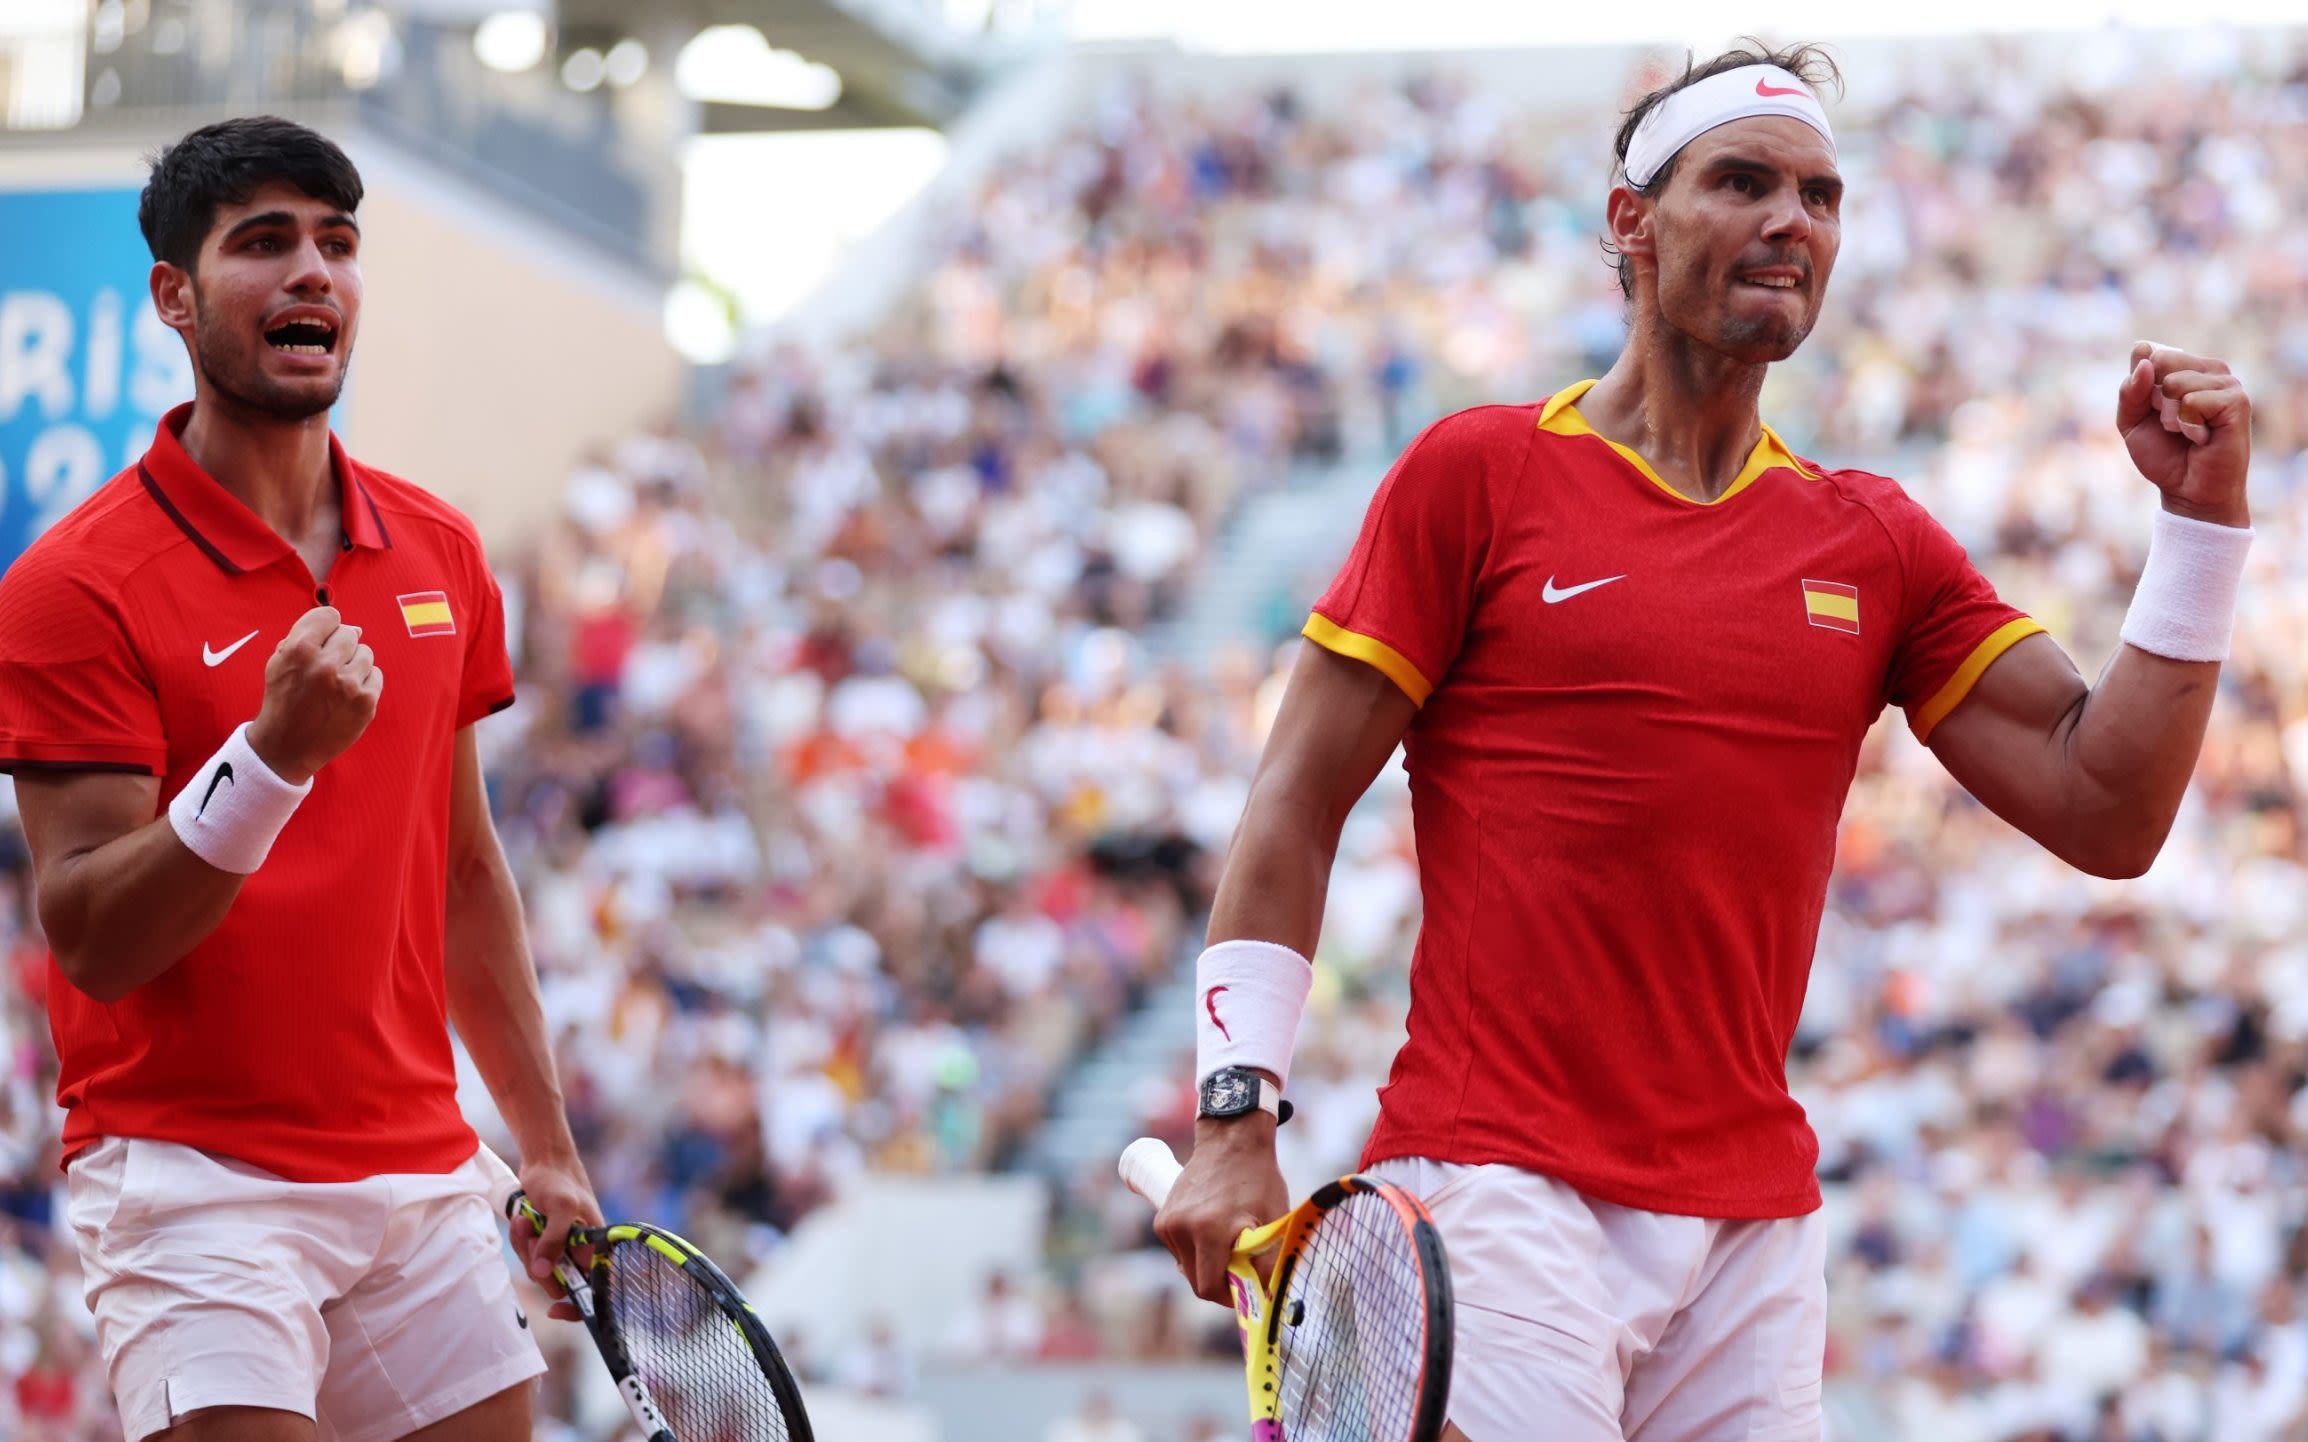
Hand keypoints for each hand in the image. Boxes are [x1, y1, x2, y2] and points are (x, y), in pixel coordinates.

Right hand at [247, 607, 381, 784]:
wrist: (287, 746)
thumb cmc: (284, 699)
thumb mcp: (279, 661)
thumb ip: (307, 636)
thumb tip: (352, 627)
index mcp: (300, 650)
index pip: (330, 615)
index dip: (326, 627)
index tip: (321, 641)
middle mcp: (326, 664)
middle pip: (349, 633)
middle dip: (339, 647)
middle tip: (326, 668)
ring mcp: (349, 684)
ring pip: (366, 653)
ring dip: (353, 664)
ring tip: (336, 683)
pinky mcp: (366, 701)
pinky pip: (376, 675)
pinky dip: (364, 682)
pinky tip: (347, 696)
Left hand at [510, 1155, 602, 1322]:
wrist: (544, 1160)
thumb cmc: (560, 1180)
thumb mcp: (562, 1208)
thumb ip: (554, 1241)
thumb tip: (542, 1273)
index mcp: (596, 1247)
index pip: (595, 1290)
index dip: (577, 1307)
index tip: (555, 1310)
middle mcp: (580, 1252)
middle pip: (557, 1282)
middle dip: (539, 1263)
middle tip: (533, 1237)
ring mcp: (561, 1248)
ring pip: (538, 1269)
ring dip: (526, 1248)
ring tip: (524, 1221)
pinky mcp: (543, 1242)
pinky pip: (528, 1255)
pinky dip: (520, 1240)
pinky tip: (521, 1220)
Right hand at [1153, 1114, 1288, 1304]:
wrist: (1231, 1141)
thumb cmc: (1258, 1180)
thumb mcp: (1272, 1220)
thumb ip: (1268, 1261)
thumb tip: (1266, 1297)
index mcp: (1210, 1229)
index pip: (1209, 1288)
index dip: (1228, 1296)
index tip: (1245, 1288)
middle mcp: (1182, 1227)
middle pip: (1196, 1282)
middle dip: (1219, 1281)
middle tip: (1241, 1266)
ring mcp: (1168, 1222)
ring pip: (1187, 1267)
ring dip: (1207, 1265)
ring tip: (1228, 1240)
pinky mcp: (1162, 1219)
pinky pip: (1179, 1251)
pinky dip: (1195, 1250)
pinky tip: (1211, 1229)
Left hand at [2117, 340, 2252, 528]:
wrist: (2187, 491)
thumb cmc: (2163, 455)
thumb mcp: (2131, 422)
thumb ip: (2130, 389)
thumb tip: (2144, 351)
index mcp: (2187, 367)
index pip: (2149, 355)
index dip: (2140, 389)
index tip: (2154, 413)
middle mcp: (2210, 369)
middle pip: (2161, 362)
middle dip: (2155, 401)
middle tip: (2172, 425)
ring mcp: (2227, 383)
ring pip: (2176, 383)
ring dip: (2172, 417)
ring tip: (2189, 432)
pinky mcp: (2237, 401)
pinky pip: (2193, 401)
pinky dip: (2188, 425)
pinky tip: (2203, 437)